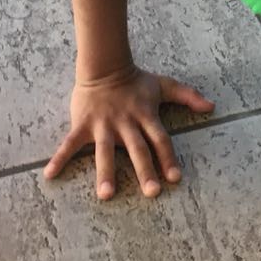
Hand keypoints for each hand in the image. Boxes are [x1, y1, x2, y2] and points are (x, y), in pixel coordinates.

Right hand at [44, 66, 214, 199]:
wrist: (104, 65)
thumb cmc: (135, 81)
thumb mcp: (163, 86)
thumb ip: (187, 97)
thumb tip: (211, 106)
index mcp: (145, 116)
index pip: (160, 139)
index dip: (168, 157)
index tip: (175, 178)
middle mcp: (126, 123)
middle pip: (137, 149)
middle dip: (145, 170)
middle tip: (152, 192)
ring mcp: (103, 125)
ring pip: (105, 151)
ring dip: (105, 172)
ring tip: (106, 195)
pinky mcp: (82, 125)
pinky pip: (69, 144)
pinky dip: (59, 159)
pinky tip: (50, 175)